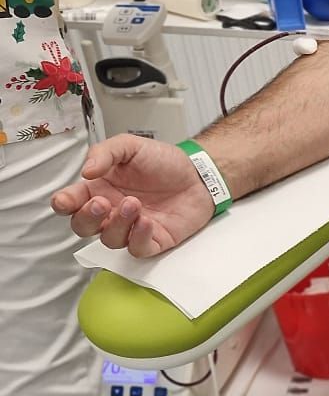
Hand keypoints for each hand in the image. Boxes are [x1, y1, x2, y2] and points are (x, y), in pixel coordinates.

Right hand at [51, 134, 216, 257]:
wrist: (198, 173)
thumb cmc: (163, 161)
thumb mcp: (130, 146)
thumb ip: (105, 153)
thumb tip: (86, 171)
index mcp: (99, 188)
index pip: (71, 203)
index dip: (63, 204)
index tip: (66, 200)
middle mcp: (111, 211)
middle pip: (83, 227)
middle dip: (87, 218)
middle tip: (102, 203)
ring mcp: (131, 228)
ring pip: (109, 239)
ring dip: (118, 224)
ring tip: (134, 204)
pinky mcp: (153, 240)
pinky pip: (137, 249)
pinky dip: (138, 238)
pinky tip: (146, 221)